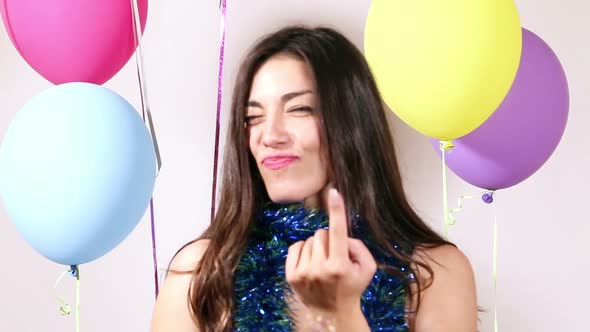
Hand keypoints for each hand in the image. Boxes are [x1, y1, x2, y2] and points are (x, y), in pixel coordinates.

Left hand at [285, 189, 377, 313]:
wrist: (333, 313)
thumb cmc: (353, 286)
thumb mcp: (368, 268)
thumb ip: (359, 246)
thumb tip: (341, 234)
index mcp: (340, 266)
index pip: (338, 231)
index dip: (337, 210)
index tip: (333, 192)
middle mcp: (319, 269)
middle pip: (321, 233)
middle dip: (330, 240)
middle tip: (336, 257)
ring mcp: (303, 273)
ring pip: (309, 240)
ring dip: (317, 246)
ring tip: (324, 263)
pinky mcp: (291, 276)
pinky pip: (296, 247)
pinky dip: (304, 250)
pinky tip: (311, 262)